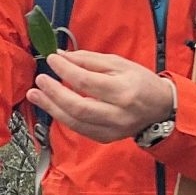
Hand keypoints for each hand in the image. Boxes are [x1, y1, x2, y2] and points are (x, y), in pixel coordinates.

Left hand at [24, 50, 175, 143]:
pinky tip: (52, 105)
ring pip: (74, 122)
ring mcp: (111, 130)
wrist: (160, 107)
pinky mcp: (105, 138)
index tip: (52, 59)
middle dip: (54, 93)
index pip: (86, 81)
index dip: (65, 70)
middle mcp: (117, 114)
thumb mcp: (119, 63)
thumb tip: (62, 56)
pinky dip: (63, 116)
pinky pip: (78, 129)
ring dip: (51, 108)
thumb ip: (89, 60)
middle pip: (78, 107)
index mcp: (123, 91)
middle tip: (40, 81)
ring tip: (35, 95)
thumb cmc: (140, 81)